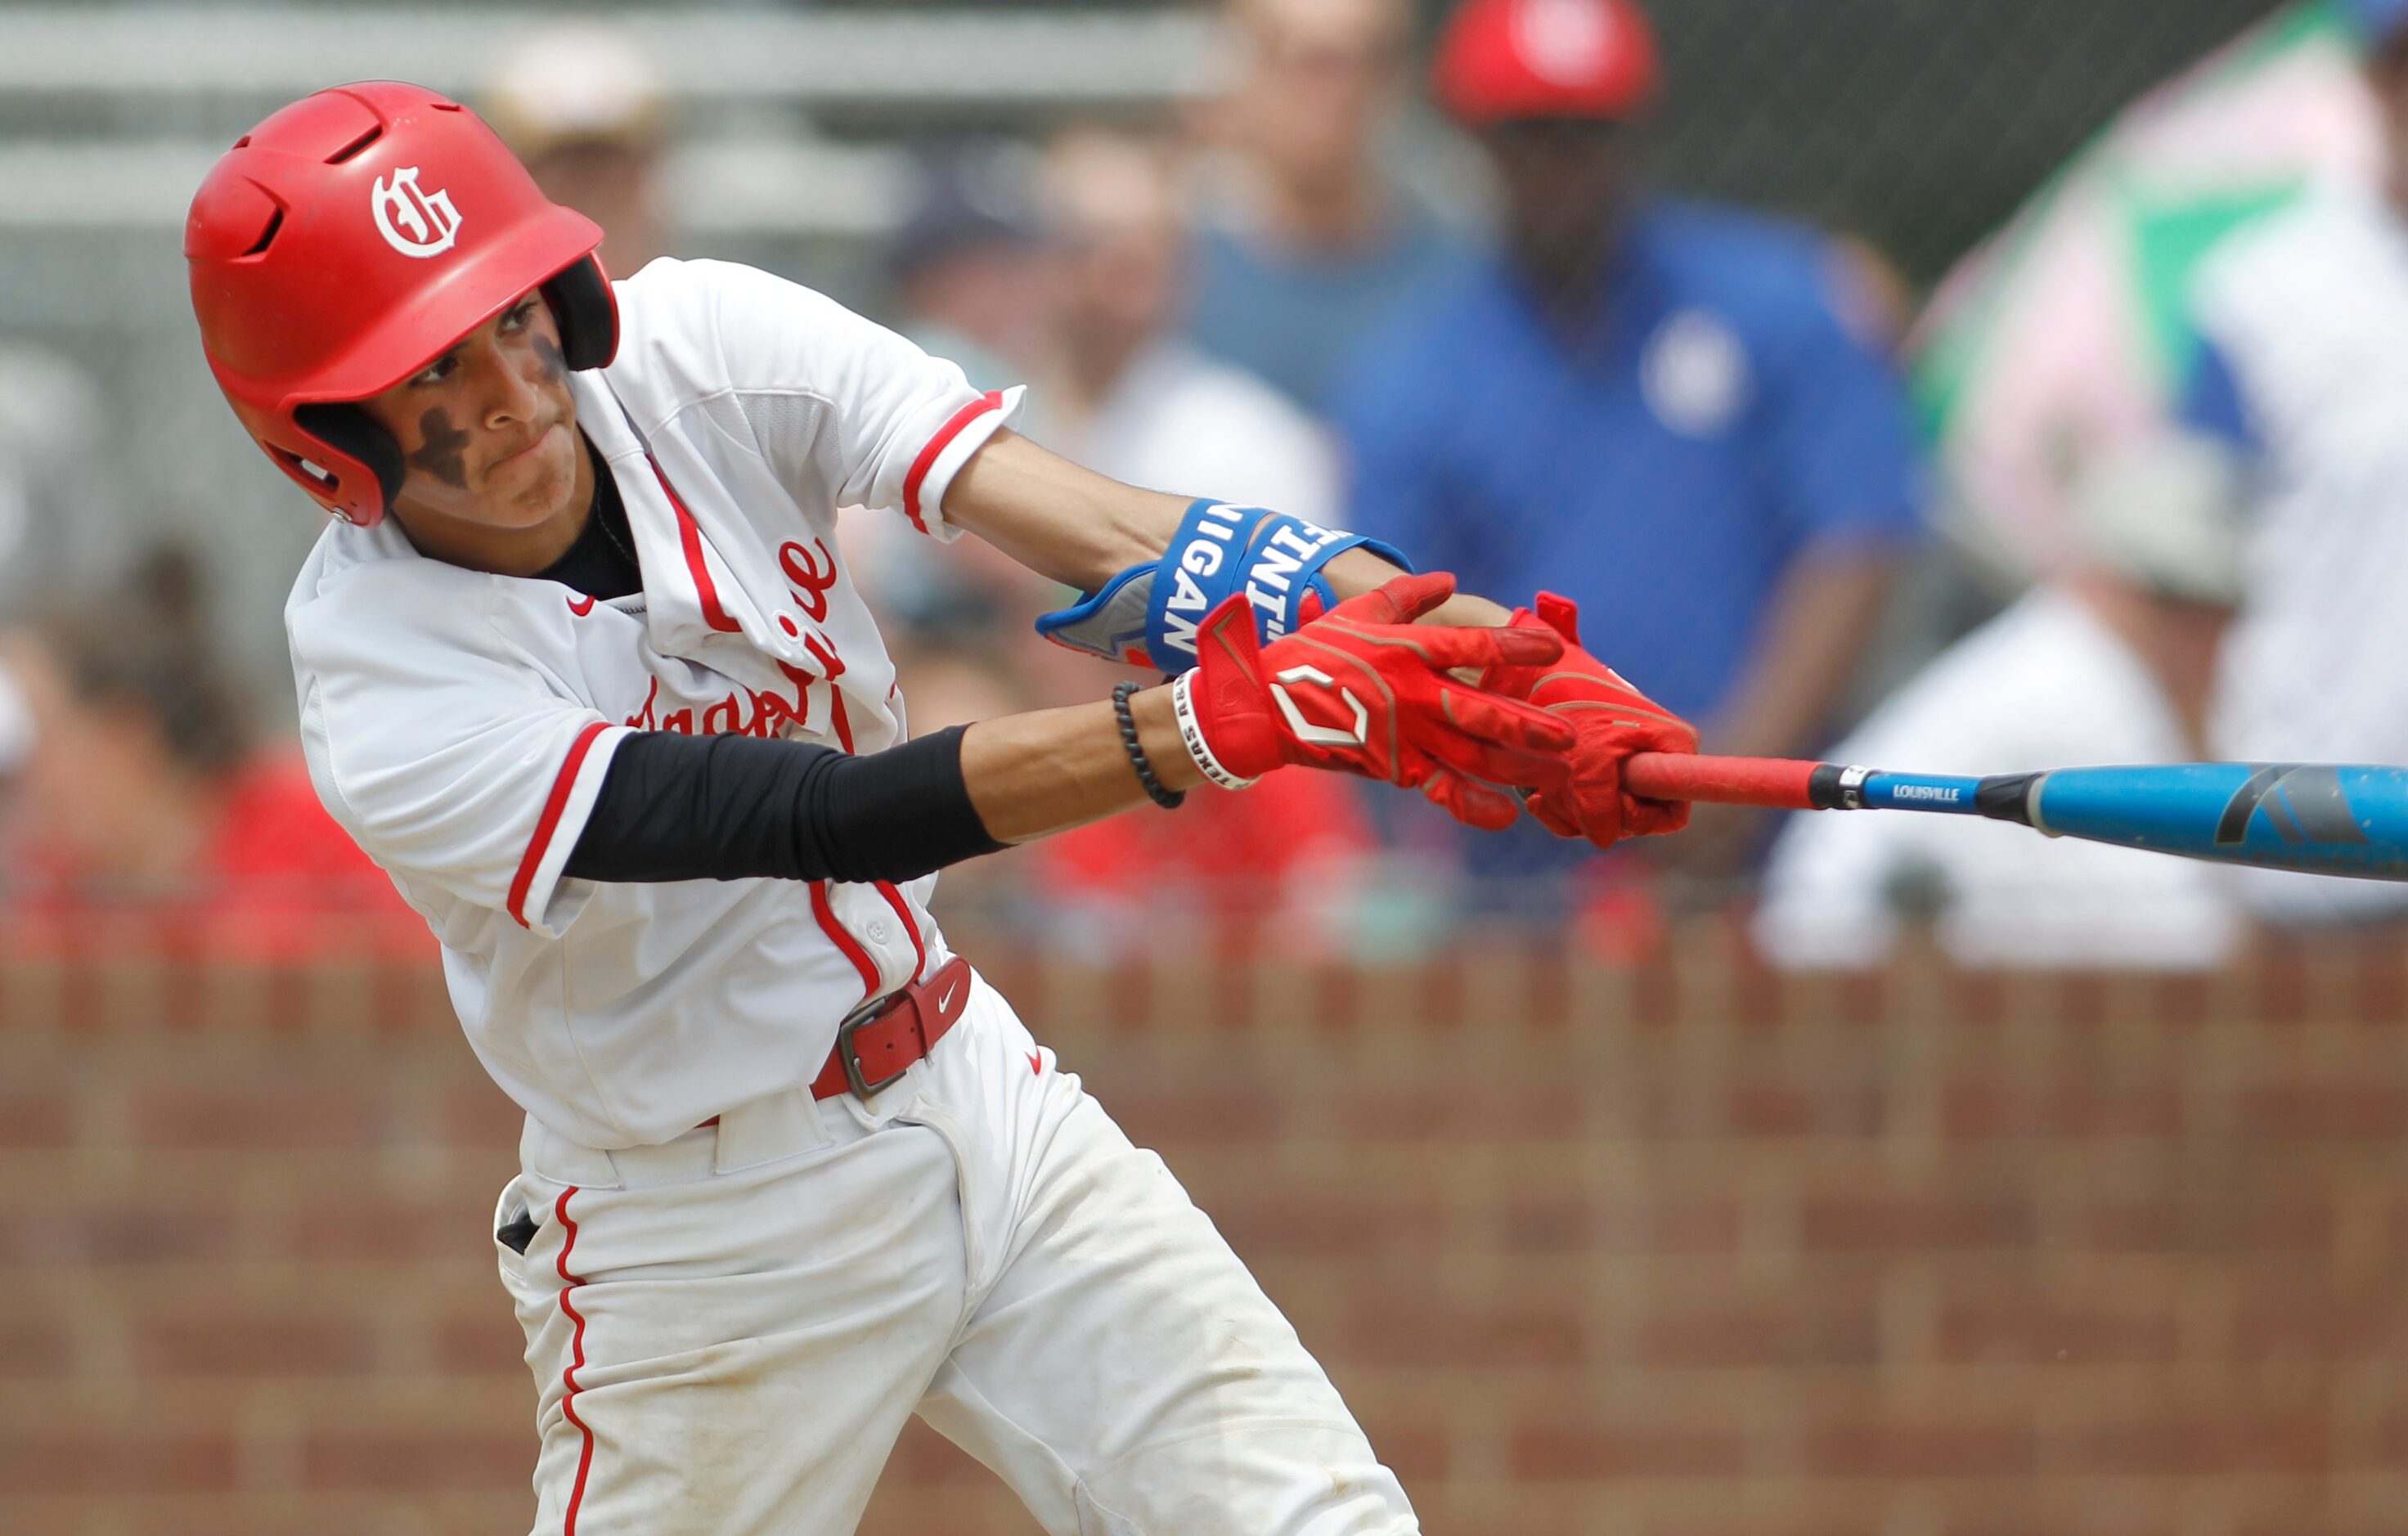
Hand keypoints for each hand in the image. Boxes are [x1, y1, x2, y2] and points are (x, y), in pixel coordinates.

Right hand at [1174, 573, 1573, 828]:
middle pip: (1482, 713)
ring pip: (1471, 755)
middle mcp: (1412, 696)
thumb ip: (1407, 595)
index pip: (1472, 648)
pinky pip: (1442, 791)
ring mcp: (1405, 736)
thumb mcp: (1357, 613)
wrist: (1265, 706)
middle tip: (1568, 736)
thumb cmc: (1312, 653)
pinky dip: (1475, 805)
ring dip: (1517, 766)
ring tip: (1554, 773)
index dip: (1515, 648)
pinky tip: (1506, 813)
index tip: (1553, 649)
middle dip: (1528, 725)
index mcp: (1406, 651)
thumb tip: (1448, 579)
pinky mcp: (1394, 768)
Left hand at [1484, 592, 1698, 848]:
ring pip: (1602, 820)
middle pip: (1633, 820)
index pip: (1672, 814)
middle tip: (1565, 791)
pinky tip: (1536, 798)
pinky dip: (1557, 809)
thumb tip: (1604, 840)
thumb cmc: (1565, 699)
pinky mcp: (1593, 773)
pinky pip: (1581, 813)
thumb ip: (1599, 803)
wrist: (1526, 670)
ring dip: (1569, 811)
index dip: (1639, 820)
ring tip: (1545, 788)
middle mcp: (1654, 760)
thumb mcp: (1587, 754)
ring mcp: (1622, 768)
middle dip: (1593, 814)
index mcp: (1672, 747)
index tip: (1607, 802)